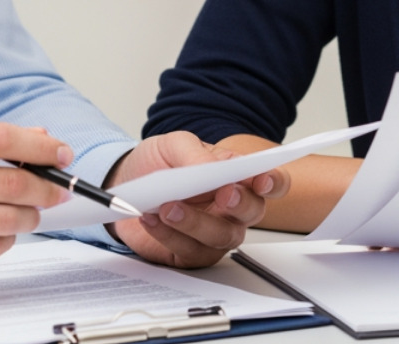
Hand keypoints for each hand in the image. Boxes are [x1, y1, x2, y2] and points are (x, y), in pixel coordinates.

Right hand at [0, 122, 71, 280]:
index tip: (63, 153)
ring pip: (8, 219)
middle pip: (12, 183)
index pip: (1, 139)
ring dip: (30, 216)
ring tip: (29, 212)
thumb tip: (40, 136)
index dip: (40, 146)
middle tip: (58, 190)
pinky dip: (6, 239)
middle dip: (46, 188)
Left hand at [105, 132, 289, 267]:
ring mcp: (214, 234)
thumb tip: (209, 166)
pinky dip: (168, 235)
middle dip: (240, 204)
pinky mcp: (190, 254)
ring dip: (196, 222)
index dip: (273, 182)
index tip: (261, 180)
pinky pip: (189, 250)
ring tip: (168, 207)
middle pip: (252, 212)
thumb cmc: (159, 163)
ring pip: (221, 237)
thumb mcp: (174, 145)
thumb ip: (194, 153)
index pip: (270, 181)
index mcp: (236, 177)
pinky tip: (151, 218)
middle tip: (223, 194)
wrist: (125, 183)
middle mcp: (232, 209)